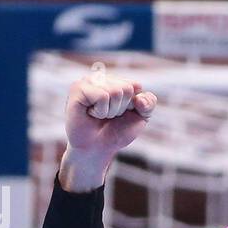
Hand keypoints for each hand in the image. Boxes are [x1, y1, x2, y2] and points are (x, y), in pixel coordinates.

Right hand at [58, 75, 156, 190]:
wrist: (96, 150)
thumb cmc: (116, 132)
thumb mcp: (141, 117)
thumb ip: (149, 103)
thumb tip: (139, 97)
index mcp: (115, 80)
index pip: (135, 86)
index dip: (132, 106)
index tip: (120, 114)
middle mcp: (101, 78)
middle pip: (126, 88)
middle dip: (121, 108)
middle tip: (107, 116)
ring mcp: (88, 81)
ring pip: (116, 91)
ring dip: (110, 111)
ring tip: (98, 115)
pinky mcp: (78, 88)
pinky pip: (102, 96)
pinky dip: (101, 111)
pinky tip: (91, 114)